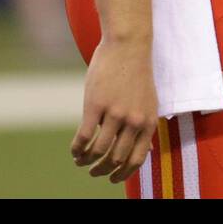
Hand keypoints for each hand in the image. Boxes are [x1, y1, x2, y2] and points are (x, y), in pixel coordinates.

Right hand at [71, 37, 158, 183]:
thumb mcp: (148, 101)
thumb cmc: (136, 73)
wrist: (128, 45)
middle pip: (116, 159)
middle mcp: (134, 121)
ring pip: (98, 151)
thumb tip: (146, 151)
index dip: (123, 174)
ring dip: (87, 161)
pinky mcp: (95, 105)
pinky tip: (74, 150)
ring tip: (81, 161)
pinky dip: (77, 149)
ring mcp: (114, 113)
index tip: (113, 178)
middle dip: (103, 170)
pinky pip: (83, 137)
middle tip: (94, 171)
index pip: (137, 159)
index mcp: (148, 122)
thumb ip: (144, 125)